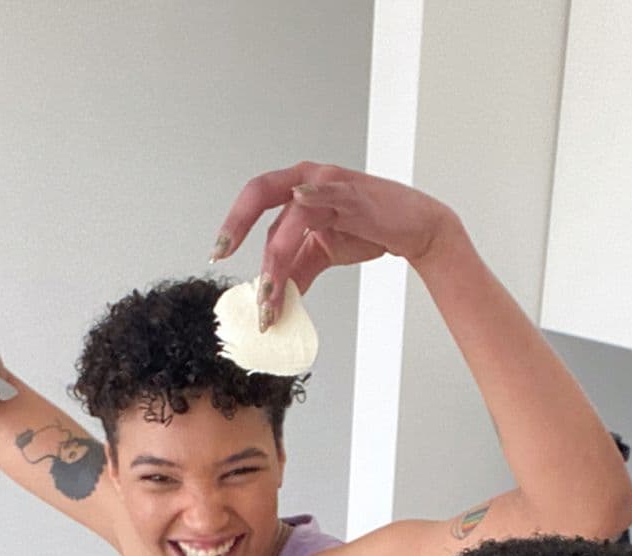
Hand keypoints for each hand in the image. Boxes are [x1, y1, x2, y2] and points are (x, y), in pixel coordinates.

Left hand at [212, 162, 456, 326]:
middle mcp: (307, 180)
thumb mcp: (323, 253)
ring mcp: (330, 184)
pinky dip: (314, 194)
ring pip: (292, 215)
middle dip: (237, 223)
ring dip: (278, 256)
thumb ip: (297, 271)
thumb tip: (275, 299)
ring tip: (270, 294)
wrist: (414, 230)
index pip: (257, 208)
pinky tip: (299, 198)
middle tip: (220, 254)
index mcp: (296, 191)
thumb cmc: (369, 230)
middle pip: (260, 193)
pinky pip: (329, 193)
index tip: (217, 255)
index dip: (234, 228)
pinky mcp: (354, 195)